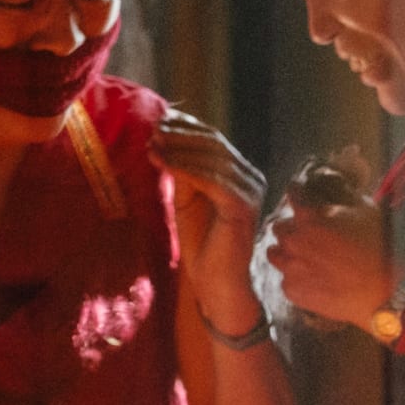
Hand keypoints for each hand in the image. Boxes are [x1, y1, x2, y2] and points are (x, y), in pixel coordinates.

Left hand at [150, 112, 267, 332]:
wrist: (217, 284)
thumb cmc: (203, 246)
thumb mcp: (188, 200)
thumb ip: (183, 172)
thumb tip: (164, 138)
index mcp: (242, 175)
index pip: (215, 141)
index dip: (188, 127)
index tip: (159, 120)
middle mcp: (251, 179)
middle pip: (215, 145)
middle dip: (182, 135)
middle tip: (153, 129)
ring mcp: (251, 192)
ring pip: (213, 159)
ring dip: (179, 149)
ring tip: (152, 144)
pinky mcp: (242, 206)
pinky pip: (211, 180)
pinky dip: (184, 168)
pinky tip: (161, 162)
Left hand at [266, 197, 392, 330]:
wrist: (383, 294)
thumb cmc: (380, 250)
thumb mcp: (366, 210)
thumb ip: (343, 192)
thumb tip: (332, 179)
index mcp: (309, 216)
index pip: (293, 192)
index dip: (301, 193)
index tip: (305, 197)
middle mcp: (294, 240)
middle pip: (280, 225)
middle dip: (293, 226)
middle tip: (310, 233)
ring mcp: (291, 268)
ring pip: (274, 253)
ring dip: (287, 251)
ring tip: (306, 257)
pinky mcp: (294, 291)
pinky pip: (285, 280)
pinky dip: (296, 278)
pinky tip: (314, 279)